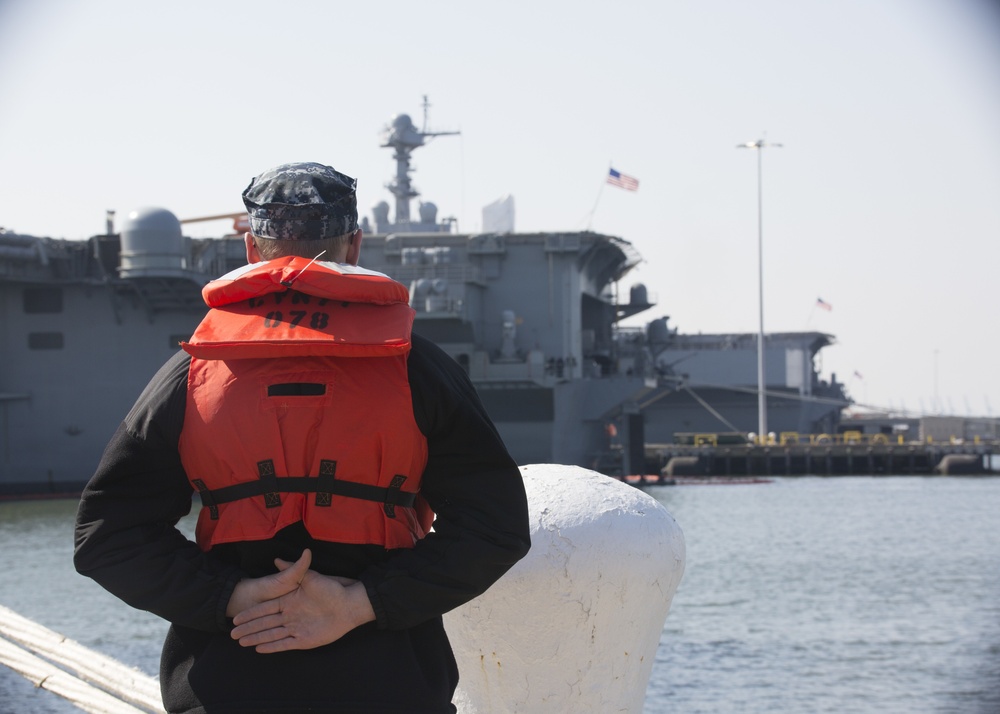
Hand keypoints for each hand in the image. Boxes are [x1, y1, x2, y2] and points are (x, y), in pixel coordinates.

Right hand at [229, 558, 375, 652]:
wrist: (348, 604)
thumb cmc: (331, 589)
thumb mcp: (311, 577)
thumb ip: (294, 570)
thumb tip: (277, 560)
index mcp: (290, 602)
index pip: (266, 609)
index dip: (251, 614)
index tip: (237, 617)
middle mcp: (290, 616)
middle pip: (265, 623)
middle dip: (248, 628)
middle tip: (232, 633)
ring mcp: (297, 628)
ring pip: (272, 635)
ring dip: (256, 638)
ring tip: (241, 642)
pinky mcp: (305, 640)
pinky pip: (285, 644)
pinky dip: (272, 647)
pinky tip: (259, 648)